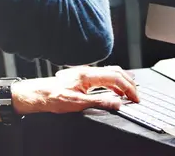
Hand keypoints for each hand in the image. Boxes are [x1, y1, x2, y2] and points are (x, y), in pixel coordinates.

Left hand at [12, 66, 138, 114]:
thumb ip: (99, 102)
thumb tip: (117, 103)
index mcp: (88, 75)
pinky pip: (104, 76)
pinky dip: (114, 82)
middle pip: (116, 71)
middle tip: (136, 95)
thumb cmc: (52, 97)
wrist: (37, 94)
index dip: (128, 88)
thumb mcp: (77, 104)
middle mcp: (88, 70)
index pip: (116, 78)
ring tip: (130, 92)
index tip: (135, 98)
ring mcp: (85, 72)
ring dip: (122, 81)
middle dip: (129, 83)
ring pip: (110, 72)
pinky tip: (114, 90)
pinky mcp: (83, 77)